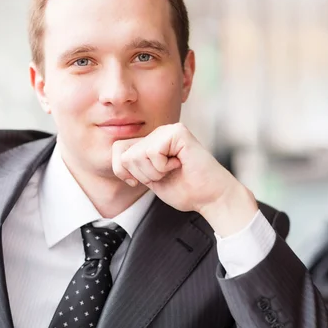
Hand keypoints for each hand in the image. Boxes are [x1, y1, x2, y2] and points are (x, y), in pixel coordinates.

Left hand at [112, 123, 257, 235]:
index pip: (117, 150)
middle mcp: (158, 133)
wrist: (211, 197)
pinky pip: (152, 152)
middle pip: (123, 153)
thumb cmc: (186, 191)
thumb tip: (116, 157)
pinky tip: (179, 164)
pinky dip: (162, 166)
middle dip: (140, 174)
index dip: (122, 170)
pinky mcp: (177, 132)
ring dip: (153, 172)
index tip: (138, 182)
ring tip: (173, 170)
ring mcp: (167, 130)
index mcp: (150, 143)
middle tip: (163, 175)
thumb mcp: (150, 179)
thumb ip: (134, 167)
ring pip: (136, 154)